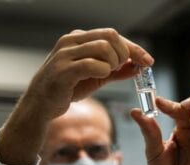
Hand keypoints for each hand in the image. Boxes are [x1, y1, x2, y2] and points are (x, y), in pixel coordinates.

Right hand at [27, 28, 153, 117]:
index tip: (148, 60)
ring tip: (107, 74)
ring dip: (113, 63)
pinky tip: (101, 76)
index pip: (112, 35)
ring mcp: (65, 53)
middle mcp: (71, 41)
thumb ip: (116, 71)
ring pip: (103, 47)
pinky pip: (92, 64)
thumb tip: (137, 67)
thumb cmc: (67, 88)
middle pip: (111, 36)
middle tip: (122, 69)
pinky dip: (103, 71)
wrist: (41, 104)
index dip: (134, 48)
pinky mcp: (63, 69)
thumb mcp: (96, 78)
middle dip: (125, 54)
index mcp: (79, 39)